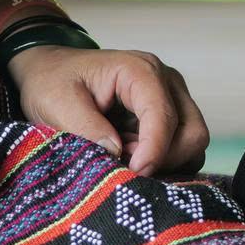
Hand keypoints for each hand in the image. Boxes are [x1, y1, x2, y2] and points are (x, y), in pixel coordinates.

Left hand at [6, 43, 210, 176]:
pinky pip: (182, 148)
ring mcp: (171, 99)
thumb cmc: (53, 82)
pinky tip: (132, 158)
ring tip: (125, 159)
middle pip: (192, 132)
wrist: (51, 72)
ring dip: (164, 161)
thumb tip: (116, 154)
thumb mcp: (58, 103)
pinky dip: (163, 162)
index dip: (153, 150)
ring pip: (192, 142)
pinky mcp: (168, 116)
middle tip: (127, 167)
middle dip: (165, 159)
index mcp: (140, 70)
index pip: (164, 115)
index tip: (131, 174)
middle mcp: (165, 82)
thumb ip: (87, 128)